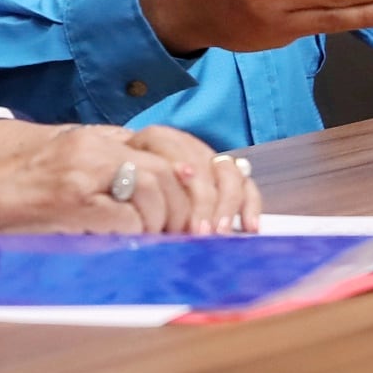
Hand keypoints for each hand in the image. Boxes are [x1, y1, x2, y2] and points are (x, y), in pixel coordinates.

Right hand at [0, 124, 260, 235]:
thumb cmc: (27, 190)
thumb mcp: (74, 164)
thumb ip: (119, 168)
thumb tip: (181, 189)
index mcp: (102, 137)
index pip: (174, 144)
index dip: (204, 175)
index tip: (216, 207)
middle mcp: (97, 146)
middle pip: (173, 171)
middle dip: (193, 209)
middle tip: (198, 236)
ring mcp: (86, 171)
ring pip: (157, 193)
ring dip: (167, 225)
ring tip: (159, 242)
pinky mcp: (75, 201)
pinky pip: (130, 221)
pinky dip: (139, 238)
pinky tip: (130, 246)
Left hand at [125, 125, 262, 234]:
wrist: (132, 179)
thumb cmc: (123, 185)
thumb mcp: (121, 180)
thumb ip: (134, 189)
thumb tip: (151, 211)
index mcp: (156, 139)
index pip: (174, 150)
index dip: (182, 180)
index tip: (180, 205)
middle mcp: (187, 144)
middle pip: (204, 166)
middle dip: (204, 202)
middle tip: (201, 233)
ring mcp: (210, 158)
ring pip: (229, 174)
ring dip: (227, 205)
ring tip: (220, 233)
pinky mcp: (229, 176)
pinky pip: (247, 186)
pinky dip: (250, 205)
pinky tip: (249, 228)